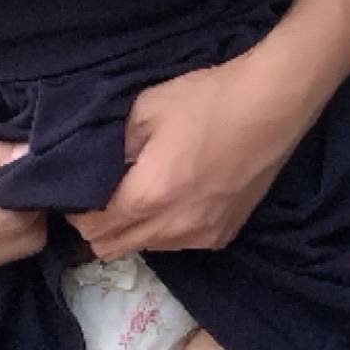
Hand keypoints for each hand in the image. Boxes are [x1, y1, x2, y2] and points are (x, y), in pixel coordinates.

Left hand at [64, 52, 313, 260]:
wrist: (272, 105)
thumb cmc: (207, 100)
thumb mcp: (145, 109)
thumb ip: (109, 145)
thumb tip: (84, 166)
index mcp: (150, 195)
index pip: (93, 228)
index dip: (76, 212)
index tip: (76, 192)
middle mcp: (175, 227)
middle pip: (113, 248)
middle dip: (98, 225)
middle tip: (101, 194)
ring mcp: (202, 235)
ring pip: (146, 248)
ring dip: (132, 229)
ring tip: (138, 193)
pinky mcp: (224, 234)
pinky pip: (178, 244)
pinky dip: (164, 229)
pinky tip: (173, 198)